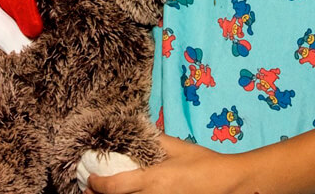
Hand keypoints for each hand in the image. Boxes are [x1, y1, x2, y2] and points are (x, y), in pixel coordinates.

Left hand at [85, 135, 242, 193]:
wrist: (225, 183)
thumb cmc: (202, 163)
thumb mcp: (176, 146)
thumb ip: (154, 138)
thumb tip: (137, 128)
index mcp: (151, 180)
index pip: (115, 187)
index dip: (97, 185)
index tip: (89, 179)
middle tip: (90, 188)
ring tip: (105, 191)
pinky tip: (129, 192)